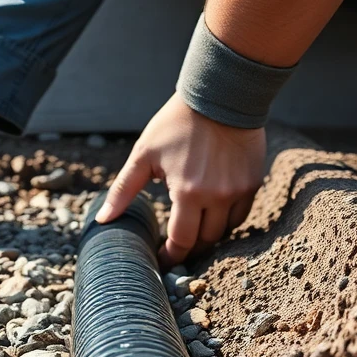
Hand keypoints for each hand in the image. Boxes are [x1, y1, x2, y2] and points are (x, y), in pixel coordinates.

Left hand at [96, 94, 265, 265]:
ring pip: (225, 230)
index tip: (163, 260)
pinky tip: (213, 211)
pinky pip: (241, 214)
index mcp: (187, 192)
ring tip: (194, 226)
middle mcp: (217, 197)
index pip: (181, 241)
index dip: (171, 256)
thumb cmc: (177, 123)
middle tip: (177, 245)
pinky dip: (227, 218)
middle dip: (189, 246)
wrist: (221, 96)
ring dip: (209, 233)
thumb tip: (103, 219)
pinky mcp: (253, 182)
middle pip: (205, 239)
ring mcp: (238, 191)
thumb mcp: (144, 155)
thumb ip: (124, 190)